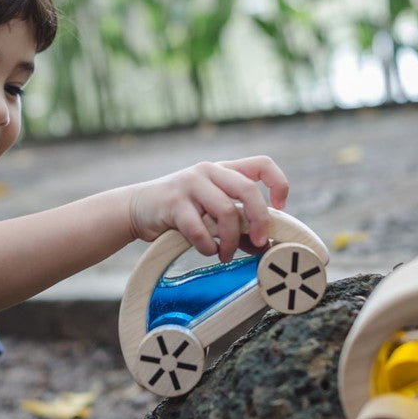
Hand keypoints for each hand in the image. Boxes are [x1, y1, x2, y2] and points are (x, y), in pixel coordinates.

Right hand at [127, 156, 288, 261]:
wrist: (137, 207)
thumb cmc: (180, 211)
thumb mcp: (210, 211)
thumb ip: (236, 224)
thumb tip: (263, 246)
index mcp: (223, 170)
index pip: (262, 164)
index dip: (278, 185)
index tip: (280, 208)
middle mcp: (208, 171)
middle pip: (248, 190)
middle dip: (259, 220)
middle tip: (258, 242)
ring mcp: (190, 184)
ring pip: (227, 212)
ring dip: (232, 241)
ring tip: (225, 254)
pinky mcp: (174, 203)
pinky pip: (200, 230)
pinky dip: (208, 247)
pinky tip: (207, 250)